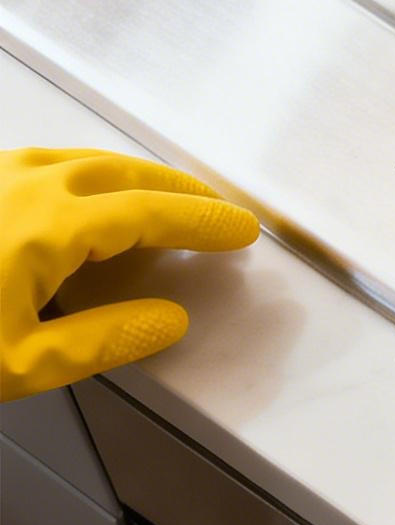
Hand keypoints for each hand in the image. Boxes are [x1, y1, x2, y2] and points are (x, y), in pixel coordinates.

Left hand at [0, 147, 258, 398]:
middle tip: (213, 208)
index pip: (147, 212)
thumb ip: (101, 342)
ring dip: (131, 175)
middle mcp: (25, 183)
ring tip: (159, 197)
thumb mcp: (19, 365)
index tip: (243, 230)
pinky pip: (43, 162)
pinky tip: (82, 193)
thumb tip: (172, 321)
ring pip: (80, 160)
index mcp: (47, 225)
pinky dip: (83, 173)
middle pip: (120, 171)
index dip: (202, 221)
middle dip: (176, 189)